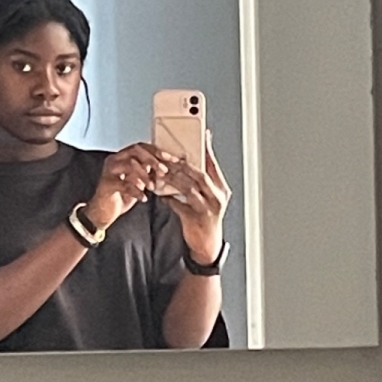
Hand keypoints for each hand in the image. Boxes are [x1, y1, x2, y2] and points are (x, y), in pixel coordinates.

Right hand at [83, 143, 173, 230]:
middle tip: (163, 171)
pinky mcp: (106, 185)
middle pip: (135, 150)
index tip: (171, 159)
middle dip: (152, 159)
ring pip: (129, 164)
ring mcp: (109, 171)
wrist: (102, 213)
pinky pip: (124, 184)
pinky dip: (136, 191)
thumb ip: (148, 171)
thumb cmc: (121, 196)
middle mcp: (114, 160)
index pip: (141, 146)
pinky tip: (144, 198)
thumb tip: (166, 165)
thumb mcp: (138, 182)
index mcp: (122, 157)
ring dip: (144, 175)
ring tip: (152, 187)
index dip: (157, 151)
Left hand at [161, 131, 231, 264]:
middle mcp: (217, 198)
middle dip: (182, 164)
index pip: (213, 165)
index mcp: (221, 189)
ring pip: (189, 188)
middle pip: (200, 175)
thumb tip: (187, 161)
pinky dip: (169, 199)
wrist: (207, 245)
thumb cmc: (205, 218)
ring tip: (160, 172)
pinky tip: (160, 195)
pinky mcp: (196, 219)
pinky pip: (179, 205)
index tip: (200, 135)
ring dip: (173, 179)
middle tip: (167, 155)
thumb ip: (200, 181)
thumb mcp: (208, 197)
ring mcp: (208, 209)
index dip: (206, 149)